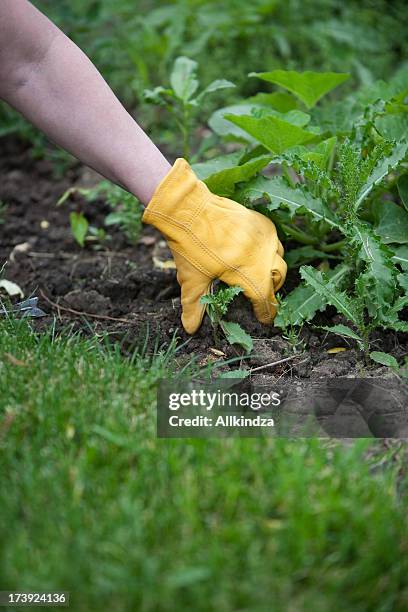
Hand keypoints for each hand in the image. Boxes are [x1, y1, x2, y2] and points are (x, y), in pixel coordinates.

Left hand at [142, 159, 286, 333]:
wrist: (189, 208)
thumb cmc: (190, 246)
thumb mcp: (192, 279)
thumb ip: (194, 306)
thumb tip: (191, 329)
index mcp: (249, 274)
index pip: (265, 299)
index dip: (266, 312)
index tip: (265, 320)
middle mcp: (263, 256)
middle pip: (278, 278)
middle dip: (272, 289)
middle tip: (261, 295)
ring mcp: (264, 237)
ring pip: (279, 257)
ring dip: (274, 268)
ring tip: (261, 273)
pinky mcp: (260, 221)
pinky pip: (273, 239)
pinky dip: (270, 249)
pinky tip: (257, 251)